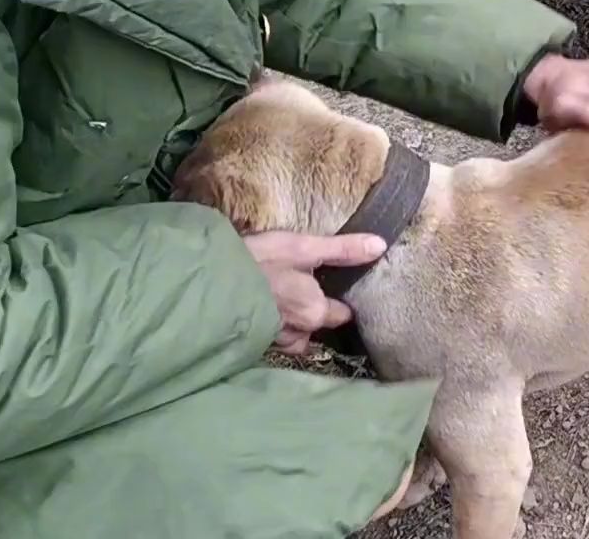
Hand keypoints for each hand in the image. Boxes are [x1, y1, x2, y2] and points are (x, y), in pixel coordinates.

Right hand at [243, 231, 386, 354]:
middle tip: (303, 291)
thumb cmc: (259, 262)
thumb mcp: (303, 247)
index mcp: (315, 312)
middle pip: (316, 326)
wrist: (207, 283)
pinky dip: (269, 325)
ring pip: (293, 335)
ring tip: (281, 300)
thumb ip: (342, 250)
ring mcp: (272, 341)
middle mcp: (298, 333)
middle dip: (314, 313)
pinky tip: (261, 307)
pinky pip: (269, 337)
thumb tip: (381, 246)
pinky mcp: (250, 342)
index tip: (335, 288)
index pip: (341, 314)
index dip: (339, 301)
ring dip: (290, 322)